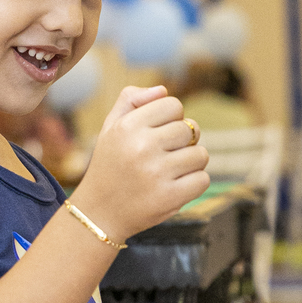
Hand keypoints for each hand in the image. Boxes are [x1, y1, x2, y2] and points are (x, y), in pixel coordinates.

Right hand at [74, 85, 209, 240]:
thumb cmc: (110, 165)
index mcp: (128, 126)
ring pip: (200, 154)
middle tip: (165, 154)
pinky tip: (175, 186)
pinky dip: (194, 183)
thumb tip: (163, 90)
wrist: (99, 212)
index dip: (171, 118)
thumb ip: (131, 100)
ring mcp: (157, 173)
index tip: (158, 133)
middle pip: (190, 128)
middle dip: (183, 140)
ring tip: (170, 171)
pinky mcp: (170, 197)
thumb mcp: (110, 127)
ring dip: (191, 162)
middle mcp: (142, 147)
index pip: (173, 105)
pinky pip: (202, 179)